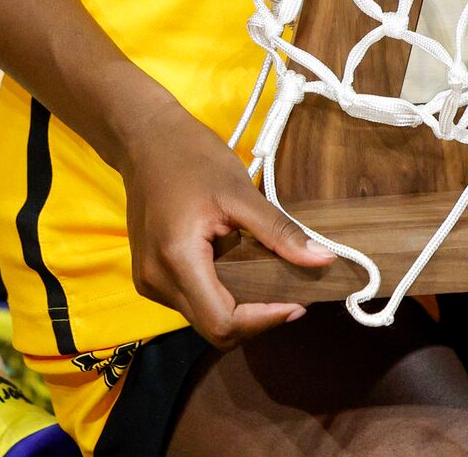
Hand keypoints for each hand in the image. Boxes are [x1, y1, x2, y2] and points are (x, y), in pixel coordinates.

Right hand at [120, 102, 329, 345]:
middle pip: (212, 327)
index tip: (296, 303)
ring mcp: (149, 281)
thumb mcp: (240, 191)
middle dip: (255, 318)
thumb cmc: (191, 157)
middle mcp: (156, 280)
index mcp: (177, 260)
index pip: (222, 322)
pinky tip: (238, 270)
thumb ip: (279, 231)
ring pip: (201, 317)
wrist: (144, 139)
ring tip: (268, 279)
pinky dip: (218, 295)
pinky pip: (189, 301)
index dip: (263, 321)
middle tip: (290, 294)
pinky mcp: (149, 276)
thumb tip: (323, 259)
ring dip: (237, 308)